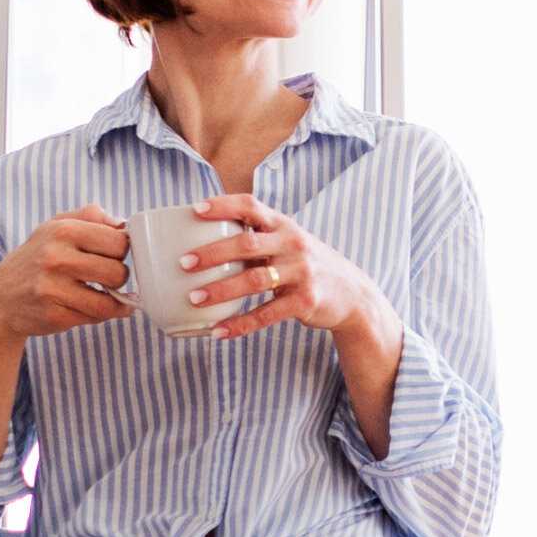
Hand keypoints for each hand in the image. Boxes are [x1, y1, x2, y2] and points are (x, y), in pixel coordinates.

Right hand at [0, 203, 133, 339]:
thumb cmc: (37, 259)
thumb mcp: (56, 226)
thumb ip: (91, 216)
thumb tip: (123, 224)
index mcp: (63, 230)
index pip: (119, 241)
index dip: (122, 250)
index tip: (114, 255)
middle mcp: (56, 258)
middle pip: (119, 272)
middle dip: (119, 276)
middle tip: (107, 276)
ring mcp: (53, 289)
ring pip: (109, 301)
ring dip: (113, 299)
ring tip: (103, 293)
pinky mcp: (54, 316)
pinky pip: (95, 318)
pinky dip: (100, 315)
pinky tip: (91, 307)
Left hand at [180, 194, 372, 339]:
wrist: (353, 294)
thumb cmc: (305, 265)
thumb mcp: (287, 243)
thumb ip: (256, 240)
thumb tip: (203, 242)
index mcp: (283, 224)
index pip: (250, 206)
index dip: (222, 205)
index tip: (194, 210)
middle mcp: (293, 244)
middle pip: (247, 244)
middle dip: (213, 253)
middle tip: (184, 262)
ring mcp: (301, 273)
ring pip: (253, 280)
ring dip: (221, 290)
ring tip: (194, 298)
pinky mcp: (304, 302)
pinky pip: (266, 314)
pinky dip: (239, 324)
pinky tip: (218, 331)